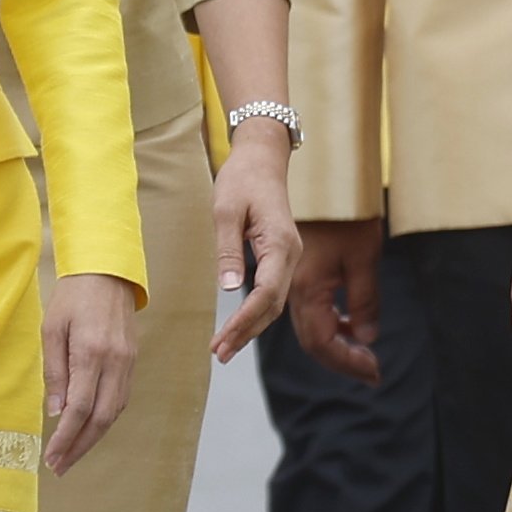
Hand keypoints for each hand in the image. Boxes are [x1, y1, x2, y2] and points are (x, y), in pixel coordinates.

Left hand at [42, 271, 139, 473]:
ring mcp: (128, 363)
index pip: (80, 409)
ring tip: (72, 454)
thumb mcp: (52, 330)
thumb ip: (55, 373)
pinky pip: (120, 399)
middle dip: (80, 447)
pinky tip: (89, 429)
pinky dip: (105, 420)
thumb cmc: (73, 297)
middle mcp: (115, 362)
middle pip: (101, 418)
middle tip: (60, 466)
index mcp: (92, 353)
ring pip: (114, 412)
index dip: (66, 438)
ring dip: (93, 438)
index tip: (52, 457)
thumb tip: (56, 412)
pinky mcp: (132, 361)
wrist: (108, 271)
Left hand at [206, 123, 300, 363]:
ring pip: (274, 303)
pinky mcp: (281, 257)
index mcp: (280, 243)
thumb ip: (228, 249)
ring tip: (224, 348)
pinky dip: (256, 313)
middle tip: (219, 353)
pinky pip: (272, 292)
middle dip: (247, 332)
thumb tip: (228, 288)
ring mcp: (290, 257)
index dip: (246, 320)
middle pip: (273, 305)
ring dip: (251, 327)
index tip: (224, 339)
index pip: (266, 293)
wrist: (262, 158)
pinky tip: (238, 327)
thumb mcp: (226, 210)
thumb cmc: (242, 179)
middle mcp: (291, 255)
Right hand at [288, 217, 383, 384]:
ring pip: (311, 328)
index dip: (348, 363)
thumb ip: (364, 299)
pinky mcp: (299, 274)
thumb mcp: (364, 256)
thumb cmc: (345, 214)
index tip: (374, 373)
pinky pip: (310, 310)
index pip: (322, 342)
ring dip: (336, 345)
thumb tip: (366, 338)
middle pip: (313, 341)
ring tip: (364, 354)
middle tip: (373, 373)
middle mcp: (294, 290)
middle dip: (343, 361)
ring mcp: (294, 282)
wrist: (321, 180)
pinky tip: (349, 324)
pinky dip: (330, 325)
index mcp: (308, 288)